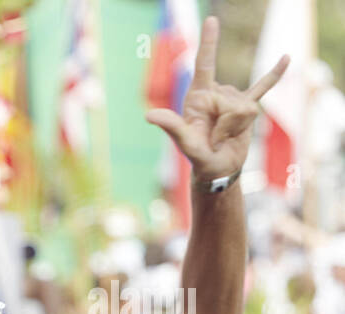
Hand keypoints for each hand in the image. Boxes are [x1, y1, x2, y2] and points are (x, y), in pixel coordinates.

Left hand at [145, 16, 288, 182]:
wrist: (218, 169)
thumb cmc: (198, 157)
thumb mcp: (185, 143)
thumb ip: (172, 127)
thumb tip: (149, 116)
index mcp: (198, 96)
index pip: (204, 65)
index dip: (209, 43)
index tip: (212, 21)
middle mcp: (215, 93)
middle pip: (233, 99)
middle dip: (229, 123)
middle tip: (216, 138)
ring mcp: (232, 99)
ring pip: (248, 105)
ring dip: (239, 126)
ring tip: (226, 136)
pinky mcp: (247, 107)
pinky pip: (263, 87)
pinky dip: (275, 75)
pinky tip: (286, 58)